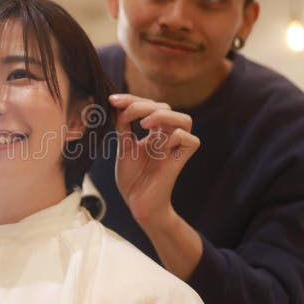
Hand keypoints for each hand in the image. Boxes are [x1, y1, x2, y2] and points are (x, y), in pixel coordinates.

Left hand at [109, 94, 199, 230]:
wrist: (138, 204)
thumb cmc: (133, 179)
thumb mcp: (124, 147)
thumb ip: (123, 127)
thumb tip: (117, 106)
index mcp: (155, 132)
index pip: (149, 105)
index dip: (132, 99)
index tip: (112, 100)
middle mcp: (167, 137)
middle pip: (166, 107)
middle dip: (143, 105)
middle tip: (125, 115)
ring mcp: (175, 148)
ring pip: (185, 120)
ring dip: (163, 116)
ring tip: (144, 124)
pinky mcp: (180, 161)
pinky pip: (191, 140)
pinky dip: (175, 137)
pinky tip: (158, 146)